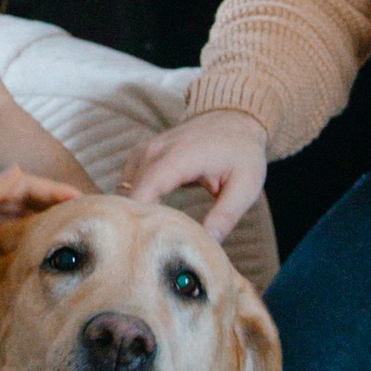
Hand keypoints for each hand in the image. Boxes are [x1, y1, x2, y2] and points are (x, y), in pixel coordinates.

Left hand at [0, 167, 74, 271]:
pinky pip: (2, 249)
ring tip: (70, 241)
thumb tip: (20, 170)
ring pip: (18, 227)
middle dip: (54, 210)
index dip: (52, 191)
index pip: (25, 186)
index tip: (80, 197)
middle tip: (85, 221)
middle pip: (26, 206)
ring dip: (41, 231)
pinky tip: (37, 259)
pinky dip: (20, 250)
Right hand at [125, 110, 267, 241]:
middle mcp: (155, 151)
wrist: (234, 120)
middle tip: (155, 249)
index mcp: (180, 157)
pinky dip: (136, 201)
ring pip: (125, 191)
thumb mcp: (245, 187)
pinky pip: (127, 184)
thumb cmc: (242, 154)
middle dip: (139, 223)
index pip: (144, 192)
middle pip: (130, 195)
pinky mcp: (141, 155)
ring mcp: (144, 151)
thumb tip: (208, 244)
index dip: (140, 221)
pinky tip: (152, 218)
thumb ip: (225, 216)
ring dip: (136, 213)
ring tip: (155, 236)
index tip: (148, 247)